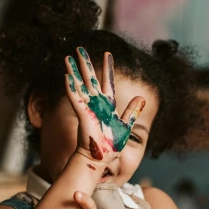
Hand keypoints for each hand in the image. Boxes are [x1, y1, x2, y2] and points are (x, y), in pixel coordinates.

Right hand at [65, 48, 144, 164]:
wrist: (99, 159)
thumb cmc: (111, 145)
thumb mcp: (125, 126)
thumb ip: (132, 111)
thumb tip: (142, 98)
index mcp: (108, 104)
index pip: (107, 81)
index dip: (107, 67)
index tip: (107, 53)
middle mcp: (97, 103)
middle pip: (90, 78)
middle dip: (85, 63)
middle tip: (80, 48)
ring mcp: (88, 108)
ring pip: (80, 85)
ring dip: (74, 71)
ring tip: (67, 58)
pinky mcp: (83, 115)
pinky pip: (76, 99)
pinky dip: (72, 88)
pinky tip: (67, 77)